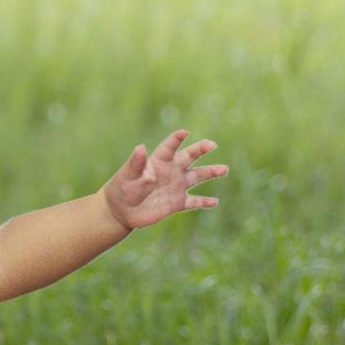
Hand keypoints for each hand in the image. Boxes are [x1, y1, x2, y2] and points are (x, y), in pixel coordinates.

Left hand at [100, 129, 228, 230]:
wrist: (121, 211)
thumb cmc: (121, 190)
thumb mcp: (127, 175)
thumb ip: (136, 163)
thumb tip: (141, 148)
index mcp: (158, 161)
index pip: (170, 146)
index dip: (177, 139)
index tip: (184, 133)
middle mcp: (171, 171)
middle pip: (190, 157)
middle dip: (201, 149)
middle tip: (212, 145)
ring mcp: (176, 186)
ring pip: (197, 176)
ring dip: (211, 172)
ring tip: (223, 170)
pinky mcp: (177, 203)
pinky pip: (194, 202)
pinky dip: (204, 202)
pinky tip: (215, 202)